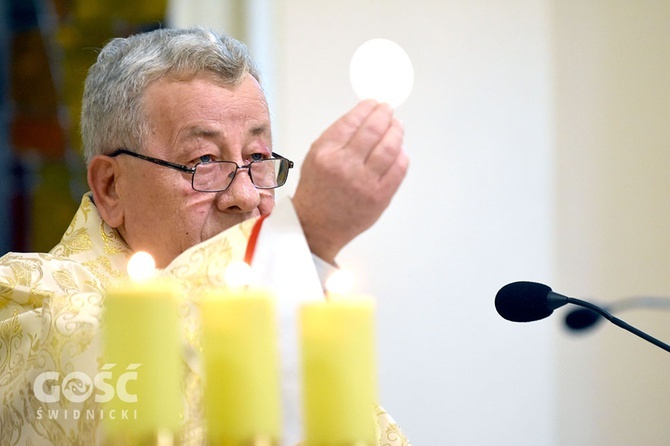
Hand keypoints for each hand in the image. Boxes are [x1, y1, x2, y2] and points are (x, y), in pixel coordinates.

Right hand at [292, 100, 408, 263]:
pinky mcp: (380, 197)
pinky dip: (402, 155)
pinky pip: (399, 168)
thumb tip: (366, 115)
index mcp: (325, 153)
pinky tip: (399, 150)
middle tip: (388, 110)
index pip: (352, 121)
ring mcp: (364, 182)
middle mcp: (345, 166)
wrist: (317, 226)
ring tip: (397, 125)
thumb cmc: (317, 190)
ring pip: (390, 147)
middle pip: (373, 130)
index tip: (374, 103)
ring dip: (397, 131)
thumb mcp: (315, 157)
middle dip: (384, 115)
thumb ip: (337, 136)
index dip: (366, 108)